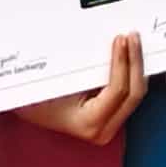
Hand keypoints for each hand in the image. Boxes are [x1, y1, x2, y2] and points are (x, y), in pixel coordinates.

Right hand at [17, 32, 146, 142]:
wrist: (28, 113)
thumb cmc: (34, 100)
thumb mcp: (52, 82)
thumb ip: (77, 67)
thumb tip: (96, 42)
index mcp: (89, 123)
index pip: (117, 90)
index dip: (123, 62)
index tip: (121, 40)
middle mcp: (103, 128)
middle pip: (135, 93)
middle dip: (136, 62)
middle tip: (133, 37)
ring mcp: (110, 125)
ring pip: (137, 93)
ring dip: (137, 66)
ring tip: (133, 43)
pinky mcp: (112, 117)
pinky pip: (130, 93)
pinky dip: (131, 72)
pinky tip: (130, 55)